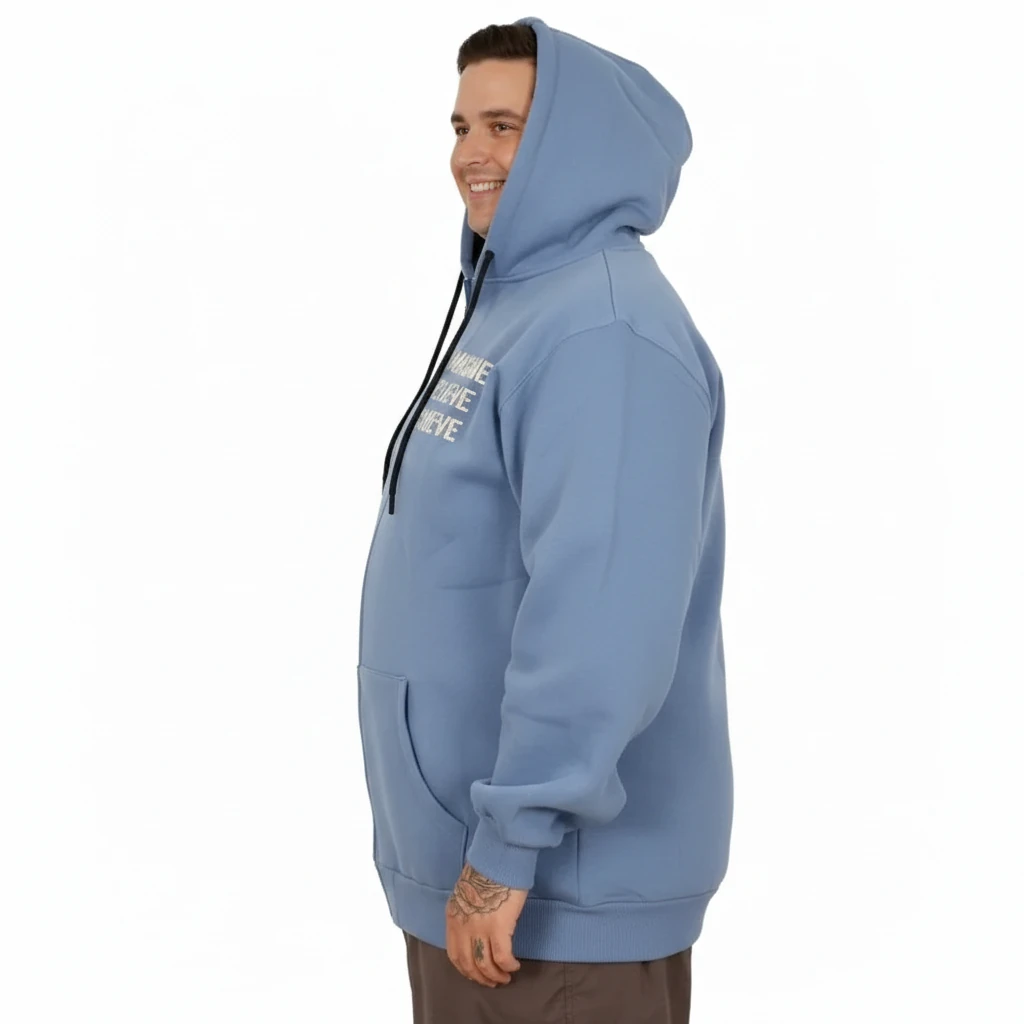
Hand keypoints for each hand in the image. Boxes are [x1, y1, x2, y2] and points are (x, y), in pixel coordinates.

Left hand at [445, 861, 527, 986]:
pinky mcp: (499, 928)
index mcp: (453, 917)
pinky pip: (502, 957)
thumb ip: (466, 912)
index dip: (466, 969)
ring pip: (485, 965)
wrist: (498, 857)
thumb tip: (475, 930)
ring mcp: (480, 928)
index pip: (454, 954)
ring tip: (505, 978)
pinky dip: (508, 966)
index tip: (476, 975)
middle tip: (493, 982)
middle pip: (468, 964)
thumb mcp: (466, 893)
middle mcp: (463, 926)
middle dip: (481, 977)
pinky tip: (514, 966)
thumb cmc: (486, 870)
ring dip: (496, 976)